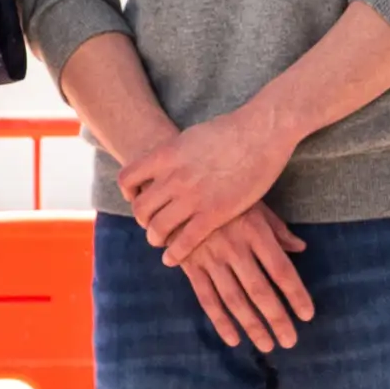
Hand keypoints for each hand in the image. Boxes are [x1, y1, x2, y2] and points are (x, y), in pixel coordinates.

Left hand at [116, 107, 292, 260]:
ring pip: (158, 229)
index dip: (128, 193)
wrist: (261, 131)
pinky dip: (174, 254)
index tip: (136, 198)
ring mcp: (193, 197)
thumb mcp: (191, 136)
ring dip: (155, 239)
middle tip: (152, 224)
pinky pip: (184, 241)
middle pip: (140, 209)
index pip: (127, 179)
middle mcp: (174, 177)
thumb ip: (175, 153)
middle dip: (143, 220)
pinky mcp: (214, 214)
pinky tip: (173, 258)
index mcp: (166, 155)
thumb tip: (167, 160)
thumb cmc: (232, 130)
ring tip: (161, 242)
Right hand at [173, 205, 312, 351]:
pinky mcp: (191, 266)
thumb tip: (300, 249)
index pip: (281, 269)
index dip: (296, 294)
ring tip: (267, 345)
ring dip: (252, 325)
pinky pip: (207, 299)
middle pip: (259, 290)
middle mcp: (234, 247)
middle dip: (276, 319)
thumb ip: (277, 229)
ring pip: (234, 300)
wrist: (178, 190)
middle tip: (290, 341)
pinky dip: (220, 321)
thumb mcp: (254, 204)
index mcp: (255, 230)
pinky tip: (234, 339)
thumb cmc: (224, 196)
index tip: (307, 315)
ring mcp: (210, 258)